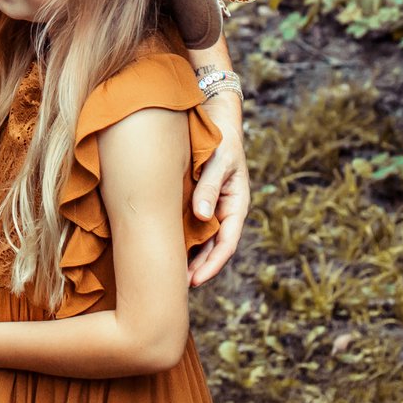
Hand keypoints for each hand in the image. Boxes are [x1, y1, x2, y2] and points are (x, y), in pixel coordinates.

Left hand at [187, 100, 249, 285]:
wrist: (214, 116)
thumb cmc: (220, 138)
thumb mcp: (219, 161)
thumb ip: (209, 186)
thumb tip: (202, 216)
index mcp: (236, 205)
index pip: (226, 245)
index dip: (211, 266)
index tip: (194, 281)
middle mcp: (224, 210)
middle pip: (213, 249)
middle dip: (198, 269)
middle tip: (176, 287)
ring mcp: (211, 206)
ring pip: (202, 240)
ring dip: (189, 257)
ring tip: (170, 274)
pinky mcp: (197, 199)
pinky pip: (190, 225)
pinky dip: (181, 239)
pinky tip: (166, 247)